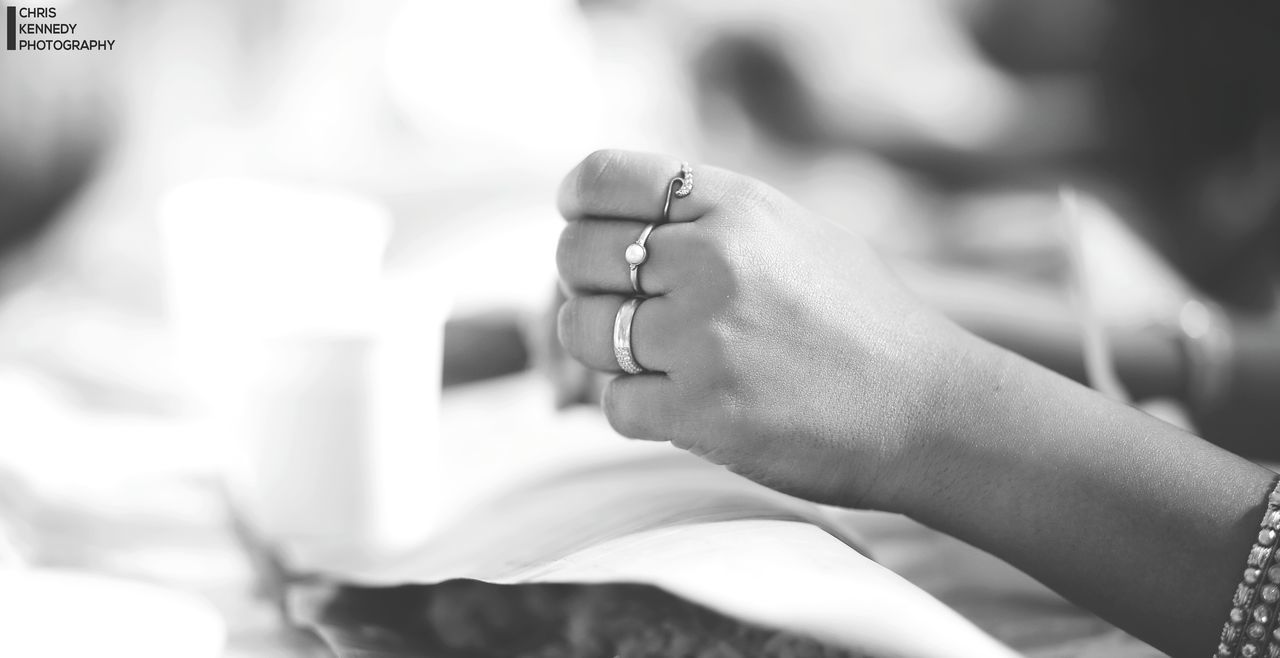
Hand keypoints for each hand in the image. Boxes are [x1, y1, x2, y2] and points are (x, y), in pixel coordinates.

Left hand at [555, 150, 978, 509]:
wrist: (929, 410)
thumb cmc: (862, 321)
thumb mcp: (793, 233)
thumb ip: (710, 217)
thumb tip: (624, 221)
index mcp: (736, 205)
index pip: (603, 178)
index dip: (578, 206)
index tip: (583, 228)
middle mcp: (713, 259)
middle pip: (575, 255)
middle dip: (585, 286)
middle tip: (621, 310)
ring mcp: (704, 337)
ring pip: (582, 331)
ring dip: (603, 351)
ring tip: (655, 360)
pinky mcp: (701, 411)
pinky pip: (613, 405)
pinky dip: (637, 410)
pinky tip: (683, 406)